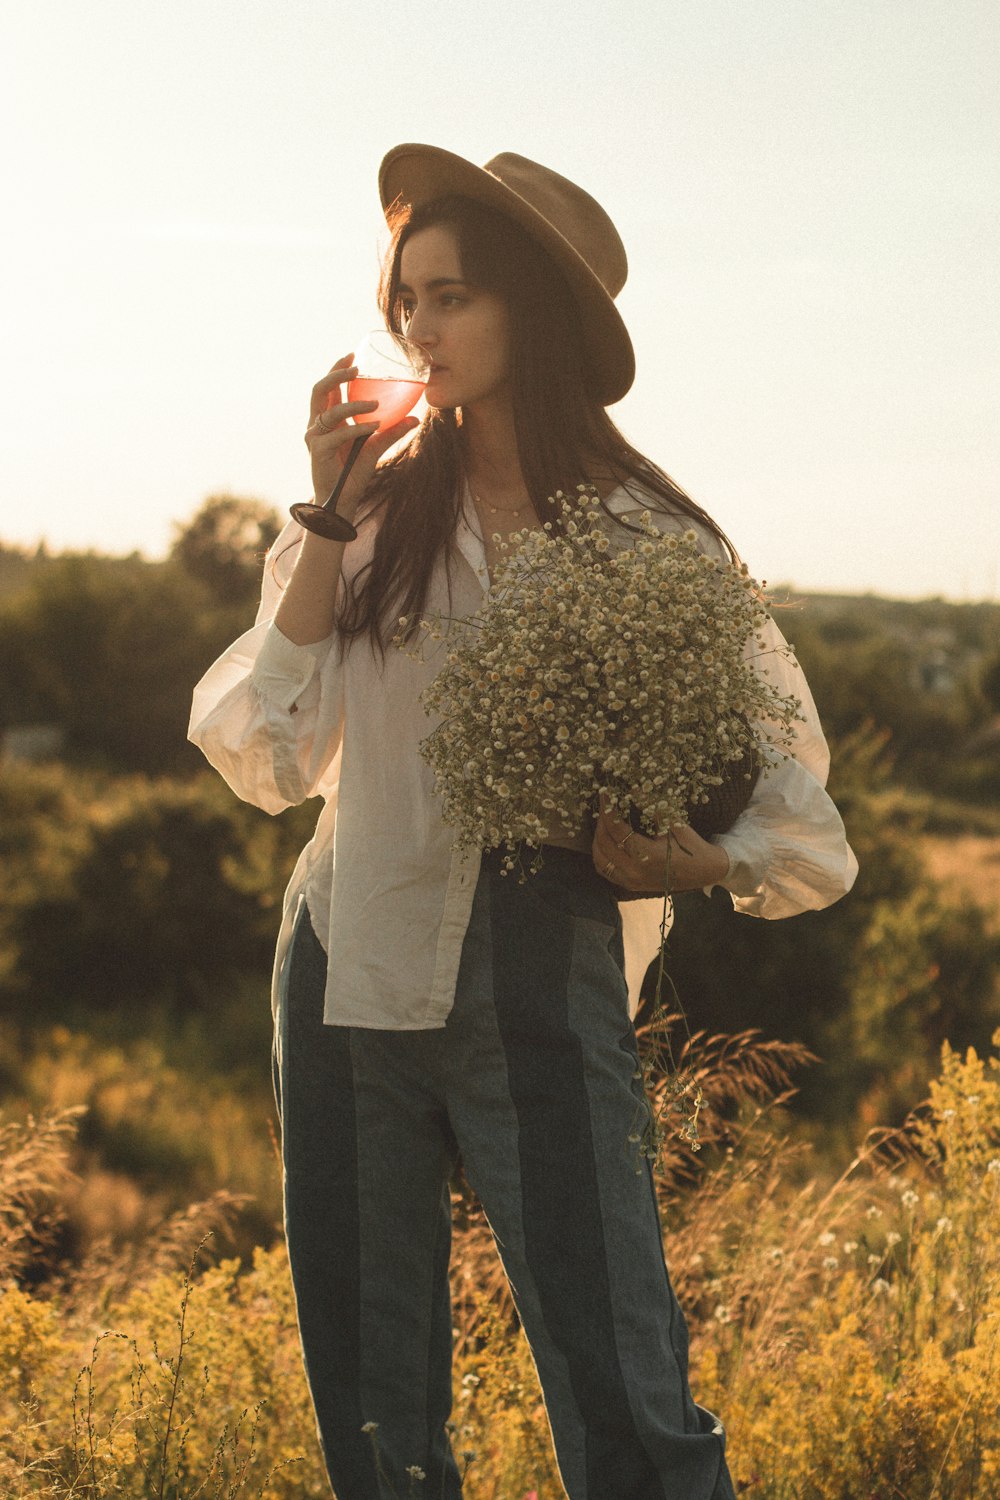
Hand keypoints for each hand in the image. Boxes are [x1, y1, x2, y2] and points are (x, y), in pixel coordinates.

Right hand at [305, 353, 418, 519]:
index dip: (337, 369)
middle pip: (320, 390)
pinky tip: (373, 426)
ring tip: (376, 404)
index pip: (328, 387)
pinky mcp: (318, 451)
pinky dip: (357, 428)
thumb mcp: (375, 448)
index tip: (353, 355)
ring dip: (354, 404)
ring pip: (330, 410)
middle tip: (357, 368)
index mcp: (327, 419)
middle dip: (337, 375)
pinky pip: (338, 434)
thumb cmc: (353, 475)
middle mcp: (317, 425)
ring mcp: (315, 437)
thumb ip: (391, 431)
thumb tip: (415, 418)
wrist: (341, 502)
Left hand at [591, 795, 730, 892]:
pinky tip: (605, 841)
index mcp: (647, 856)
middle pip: (604, 843)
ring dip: (598, 838)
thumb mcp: (673, 823)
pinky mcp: (630, 885)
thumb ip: (650, 806)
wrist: (704, 871)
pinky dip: (600, 855)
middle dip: (601, 821)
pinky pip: (605, 870)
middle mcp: (635, 872)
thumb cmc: (691, 845)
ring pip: (600, 859)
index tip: (605, 794)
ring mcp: (630, 881)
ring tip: (604, 821)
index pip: (617, 829)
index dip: (608, 809)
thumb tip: (632, 787)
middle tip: (605, 806)